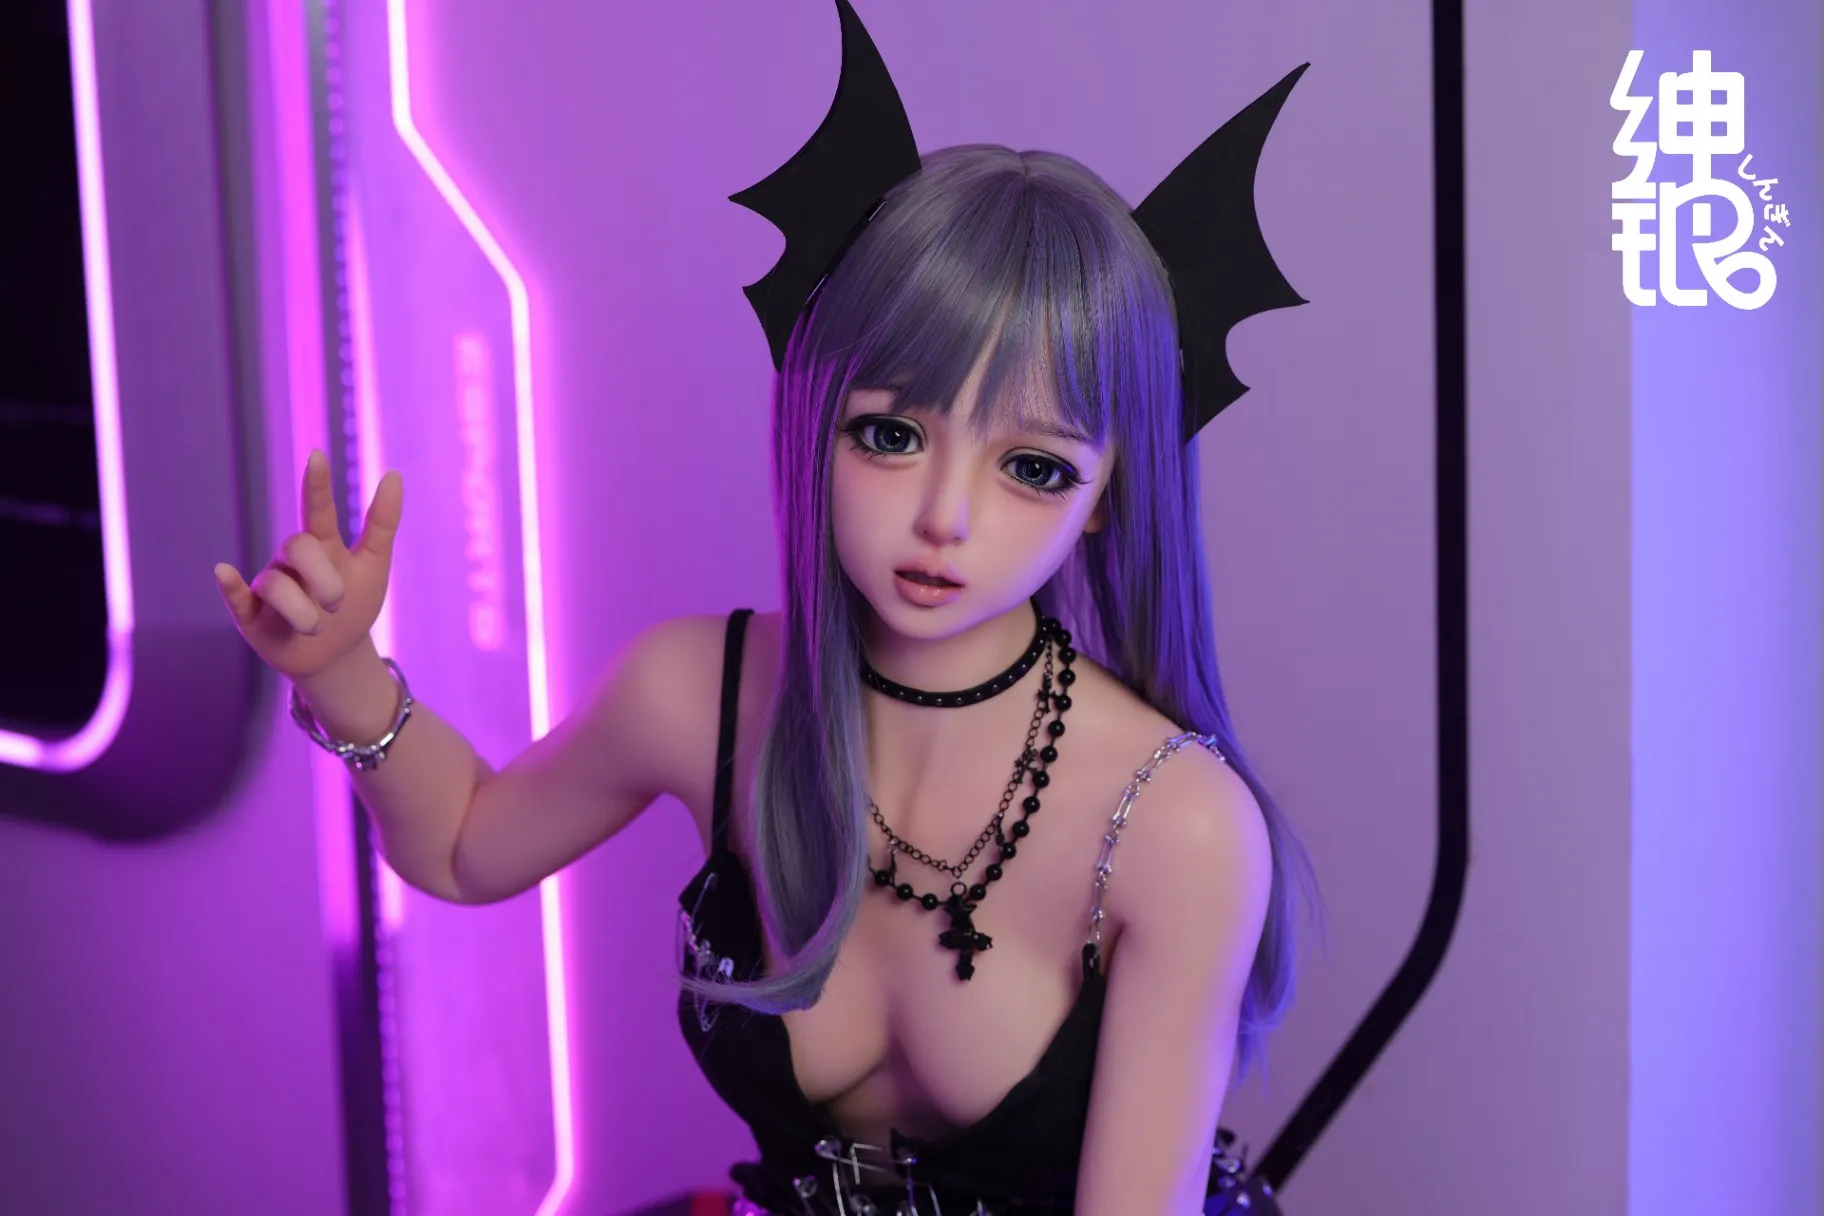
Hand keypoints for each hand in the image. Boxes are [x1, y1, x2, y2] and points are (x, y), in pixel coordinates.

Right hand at [214, 449, 402, 680]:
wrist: (336, 655)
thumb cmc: (355, 605)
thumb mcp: (375, 565)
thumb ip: (383, 522)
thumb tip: (394, 472)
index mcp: (321, 546)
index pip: (317, 510)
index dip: (318, 485)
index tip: (317, 456)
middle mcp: (290, 561)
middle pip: (298, 547)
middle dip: (322, 578)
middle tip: (338, 604)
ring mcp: (268, 585)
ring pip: (276, 585)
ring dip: (302, 612)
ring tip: (316, 628)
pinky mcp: (250, 613)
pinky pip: (237, 597)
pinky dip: (230, 586)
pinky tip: (224, 571)